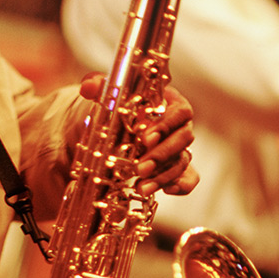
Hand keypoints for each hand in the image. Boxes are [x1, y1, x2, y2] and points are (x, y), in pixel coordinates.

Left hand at [79, 73, 199, 196]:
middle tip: (140, 168)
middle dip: (162, 156)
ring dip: (163, 176)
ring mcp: (180, 147)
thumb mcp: (109, 93)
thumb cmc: (119, 105)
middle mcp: (179, 126)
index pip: (181, 111)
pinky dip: (182, 185)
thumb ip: (99, 85)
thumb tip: (89, 87)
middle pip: (184, 139)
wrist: (115, 125)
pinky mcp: (177, 167)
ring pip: (182, 161)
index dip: (167, 126)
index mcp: (170, 102)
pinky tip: (167, 192)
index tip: (145, 138)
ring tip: (141, 187)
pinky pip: (189, 178)